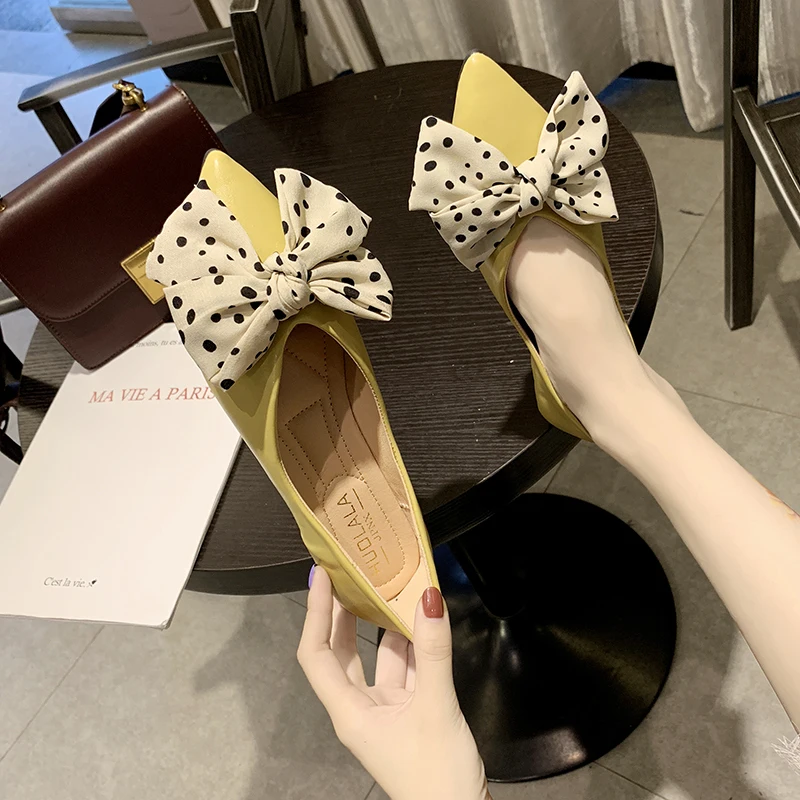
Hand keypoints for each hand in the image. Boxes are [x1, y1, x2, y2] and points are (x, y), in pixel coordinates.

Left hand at [297, 567, 490, 799]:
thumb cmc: (436, 779)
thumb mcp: (435, 707)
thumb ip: (432, 652)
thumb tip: (429, 600)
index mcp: (350, 713)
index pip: (317, 654)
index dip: (314, 613)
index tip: (321, 578)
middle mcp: (361, 709)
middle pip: (342, 651)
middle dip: (344, 613)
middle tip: (349, 575)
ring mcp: (385, 711)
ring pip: (378, 658)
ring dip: (384, 626)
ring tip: (390, 589)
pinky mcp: (409, 713)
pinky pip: (405, 670)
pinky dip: (413, 646)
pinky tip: (423, 624)